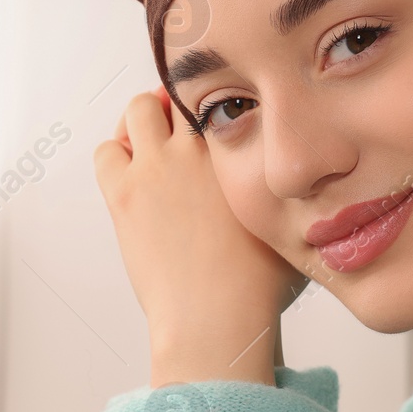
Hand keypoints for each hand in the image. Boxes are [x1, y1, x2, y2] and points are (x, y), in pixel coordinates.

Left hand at [94, 86, 307, 386]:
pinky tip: (131, 174)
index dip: (219, 103)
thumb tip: (306, 191)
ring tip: (153, 145)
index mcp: (241, 151)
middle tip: (183, 127)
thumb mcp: (289, 228)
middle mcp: (197, 148)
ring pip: (137, 111)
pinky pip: (106, 151)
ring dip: (143, 121)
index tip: (217, 115)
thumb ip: (289, 197)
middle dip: (180, 103)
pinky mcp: (122, 193)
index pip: (226, 98)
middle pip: (181, 92)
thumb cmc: (257, 286)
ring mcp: (155, 168)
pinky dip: (116, 153)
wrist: (215, 318)